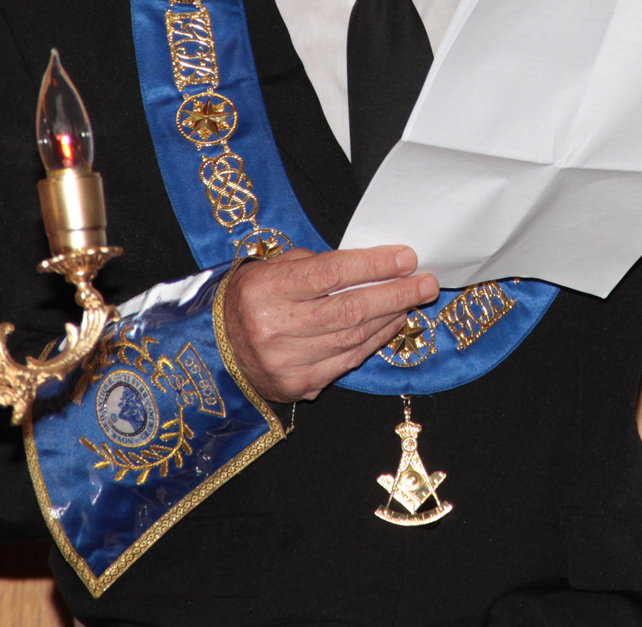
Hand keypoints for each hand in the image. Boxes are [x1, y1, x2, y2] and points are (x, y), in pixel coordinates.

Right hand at [222, 245, 437, 402]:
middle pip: (350, 309)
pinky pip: (348, 361)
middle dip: (396, 294)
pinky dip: (374, 340)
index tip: (407, 257)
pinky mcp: (297, 385)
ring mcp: (286, 361)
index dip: (373, 265)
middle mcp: (275, 327)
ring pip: (353, 337)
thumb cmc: (250, 298)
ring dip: (390, 317)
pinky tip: (392, 323)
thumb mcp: (271, 268)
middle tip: (427, 282)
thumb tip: (371, 265)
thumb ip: (314, 264)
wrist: (214, 350)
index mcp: (266, 290)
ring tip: (414, 299)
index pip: (331, 274)